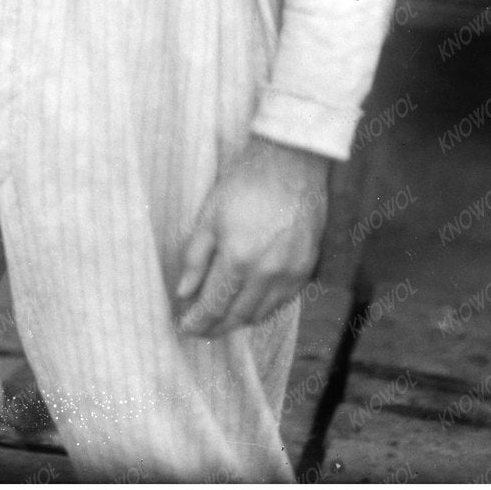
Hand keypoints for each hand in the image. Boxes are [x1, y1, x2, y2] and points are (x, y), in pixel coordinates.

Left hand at [174, 136, 329, 338]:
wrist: (291, 162)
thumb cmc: (245, 182)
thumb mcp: (210, 214)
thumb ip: (195, 257)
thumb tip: (184, 293)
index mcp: (238, 258)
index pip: (213, 307)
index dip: (197, 322)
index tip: (184, 327)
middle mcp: (266, 273)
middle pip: (237, 317)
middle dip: (215, 326)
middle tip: (200, 326)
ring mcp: (290, 273)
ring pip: (261, 314)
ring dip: (239, 319)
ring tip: (222, 316)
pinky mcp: (306, 269)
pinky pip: (282, 302)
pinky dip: (262, 307)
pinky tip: (250, 300)